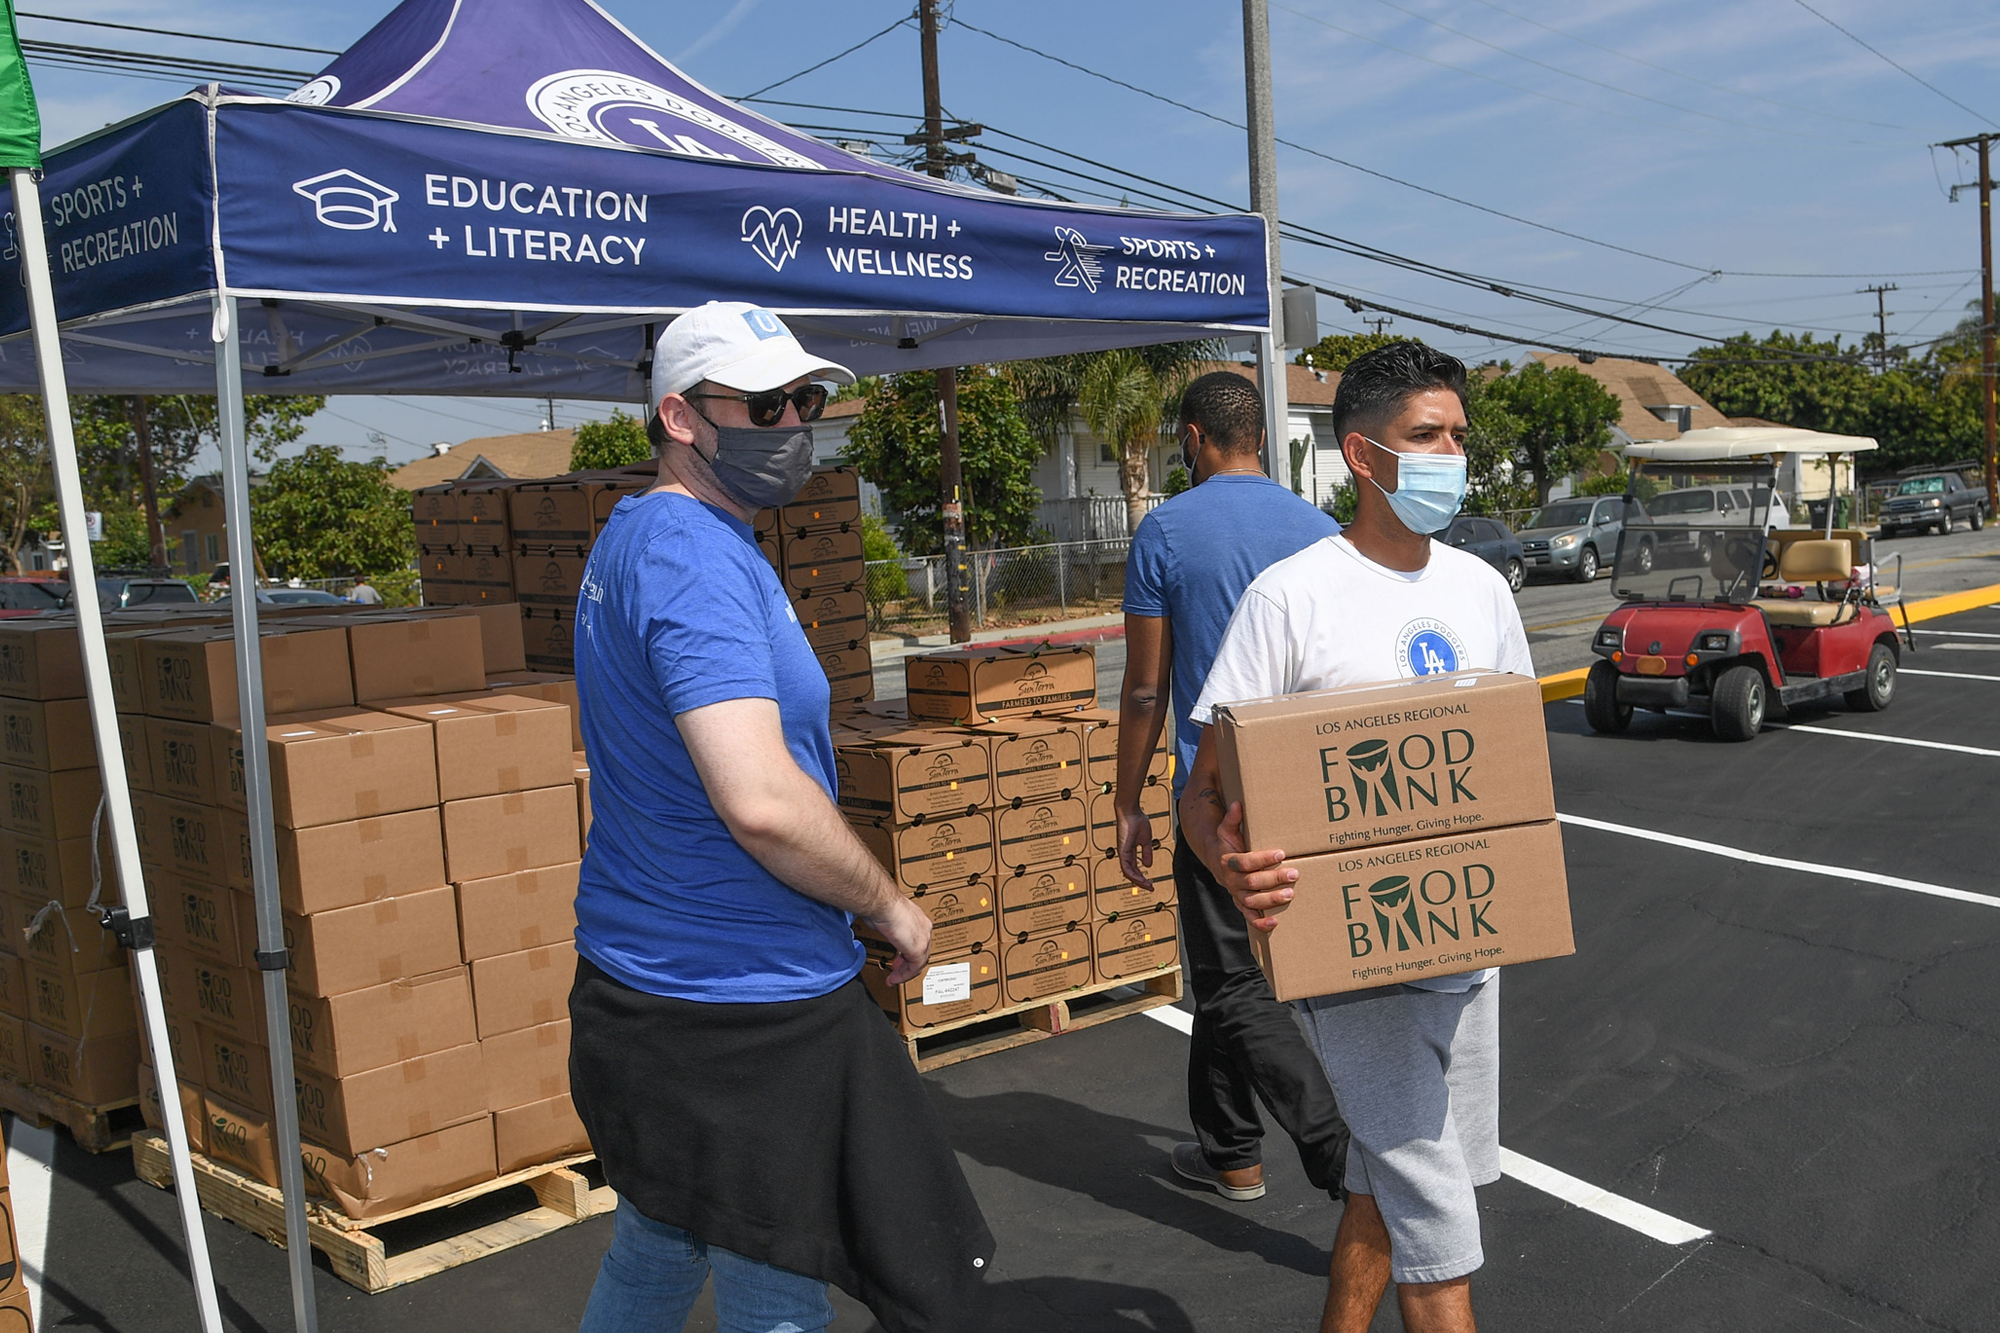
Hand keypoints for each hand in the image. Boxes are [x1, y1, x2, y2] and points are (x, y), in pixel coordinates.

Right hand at [866, 893, 932, 985]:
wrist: (883, 904)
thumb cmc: (882, 904)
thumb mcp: (887, 916)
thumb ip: (888, 925)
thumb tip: (882, 927)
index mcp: (918, 919)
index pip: (919, 940)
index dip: (909, 951)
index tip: (900, 958)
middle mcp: (924, 928)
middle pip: (921, 953)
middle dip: (908, 964)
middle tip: (898, 969)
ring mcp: (923, 939)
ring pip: (919, 962)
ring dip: (905, 972)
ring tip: (895, 978)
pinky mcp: (918, 949)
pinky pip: (913, 968)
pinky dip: (903, 976)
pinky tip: (895, 978)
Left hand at [1115, 805, 1156, 889]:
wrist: (1131, 811)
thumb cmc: (1137, 821)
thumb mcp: (1145, 840)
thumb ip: (1146, 852)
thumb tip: (1148, 865)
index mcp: (1129, 851)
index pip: (1134, 868)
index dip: (1142, 876)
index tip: (1151, 882)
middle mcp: (1124, 853)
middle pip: (1130, 873)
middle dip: (1140, 882)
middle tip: (1150, 887)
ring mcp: (1122, 852)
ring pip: (1128, 872)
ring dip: (1138, 880)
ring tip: (1147, 885)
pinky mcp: (1122, 850)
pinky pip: (1126, 867)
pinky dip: (1133, 874)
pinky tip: (1140, 878)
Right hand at [1210, 802, 1295, 933]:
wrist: (1216, 861)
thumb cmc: (1227, 843)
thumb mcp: (1226, 829)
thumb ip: (1232, 818)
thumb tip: (1237, 804)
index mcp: (1228, 862)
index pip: (1245, 862)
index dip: (1262, 859)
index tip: (1280, 853)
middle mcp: (1231, 880)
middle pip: (1252, 882)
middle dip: (1273, 879)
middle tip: (1294, 874)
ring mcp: (1237, 894)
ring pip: (1252, 901)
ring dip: (1271, 900)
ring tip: (1290, 894)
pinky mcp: (1242, 905)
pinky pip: (1249, 917)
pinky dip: (1260, 923)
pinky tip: (1275, 922)